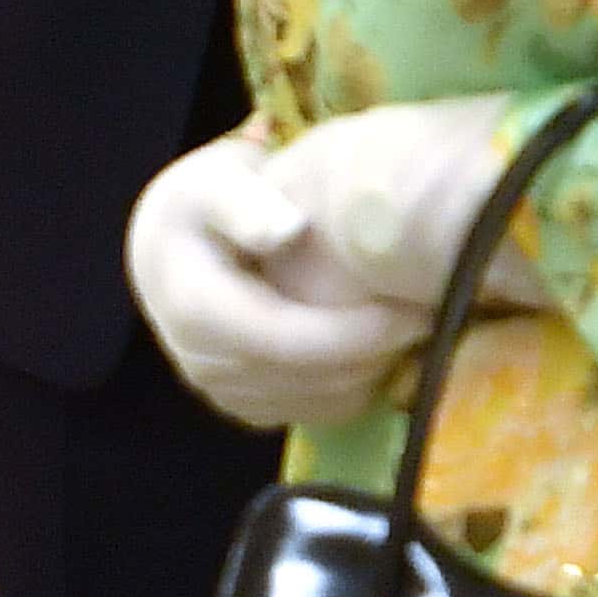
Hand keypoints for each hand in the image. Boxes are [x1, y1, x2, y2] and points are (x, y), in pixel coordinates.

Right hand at [126, 103, 536, 430]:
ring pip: (318, 403)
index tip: (416, 308)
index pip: (290, 340)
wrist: (165, 248)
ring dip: (373, 374)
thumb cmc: (199, 206)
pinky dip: (355, 389)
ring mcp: (222, 392)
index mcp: (197, 311)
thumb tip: (286, 231)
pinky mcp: (245, 406)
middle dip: (378, 354)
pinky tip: (381, 350)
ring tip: (413, 331)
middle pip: (311, 378)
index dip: (360, 333)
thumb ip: (247, 202)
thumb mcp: (215, 183)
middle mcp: (203, 364)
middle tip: (433, 316)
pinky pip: (313, 413)